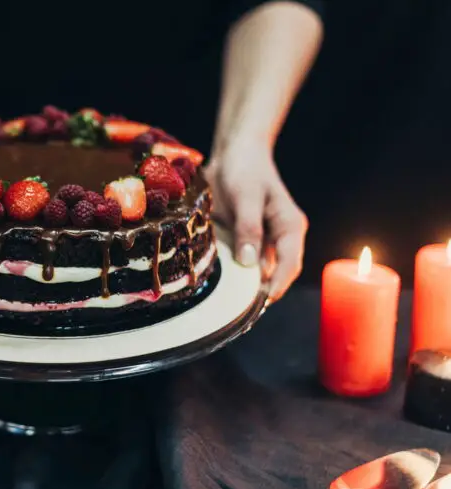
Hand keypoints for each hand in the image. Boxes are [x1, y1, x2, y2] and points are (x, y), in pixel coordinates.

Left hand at [205, 141, 307, 300]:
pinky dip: (235, 274)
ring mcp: (265, 240)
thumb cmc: (245, 169)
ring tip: (229, 307)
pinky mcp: (248, 240)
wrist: (236, 152)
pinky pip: (244, 263)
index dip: (278, 284)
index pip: (290, 262)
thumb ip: (249, 228)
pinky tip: (220, 286)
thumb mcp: (246, 195)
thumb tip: (250, 263)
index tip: (263, 301)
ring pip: (260, 272)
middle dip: (263, 292)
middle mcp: (281, 237)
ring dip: (247, 287)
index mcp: (290, 226)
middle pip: (277, 273)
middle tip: (241, 313)